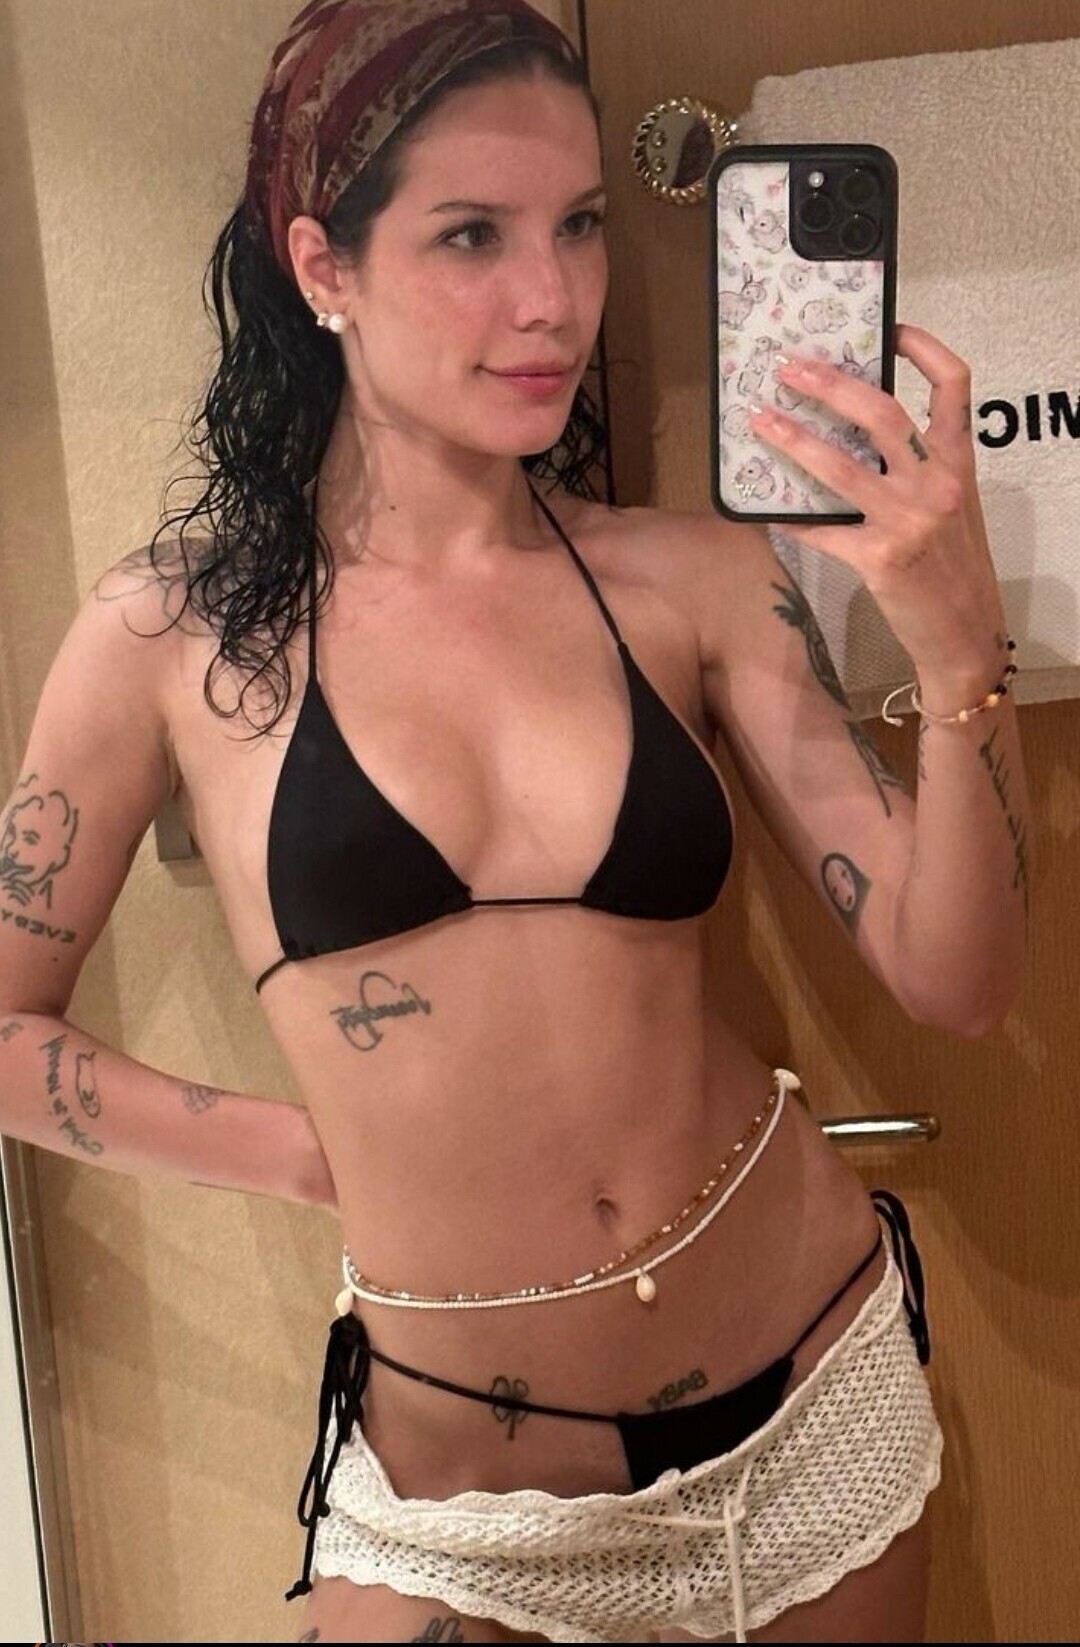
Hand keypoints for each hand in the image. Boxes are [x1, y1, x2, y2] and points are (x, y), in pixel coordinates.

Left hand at [750, 323, 1008, 705]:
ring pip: (841, 466)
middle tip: (790, 368)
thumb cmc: (953, 567)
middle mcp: (935, 484)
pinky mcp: (880, 559)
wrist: (964, 632)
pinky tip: (768, 513)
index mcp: (956, 463)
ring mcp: (908, 521)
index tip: (890, 328)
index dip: (922, 348)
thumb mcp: (951, 507)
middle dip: (829, 384)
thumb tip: (854, 439)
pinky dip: (792, 520)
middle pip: (881, 413)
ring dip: (794, 439)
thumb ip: (917, 470)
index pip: (953, 385)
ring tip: (761, 421)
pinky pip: (823, 532)